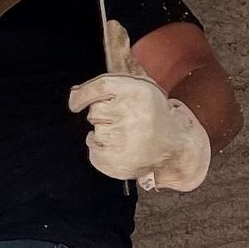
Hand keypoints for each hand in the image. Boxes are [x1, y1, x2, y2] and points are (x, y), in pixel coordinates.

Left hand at [67, 71, 210, 190]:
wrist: (173, 146)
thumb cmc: (152, 115)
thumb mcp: (140, 90)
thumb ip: (110, 87)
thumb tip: (74, 94)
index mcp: (137, 92)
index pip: (100, 87)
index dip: (83, 95)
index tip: (75, 103)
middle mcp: (131, 114)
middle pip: (95, 111)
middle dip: (104, 115)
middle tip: (125, 120)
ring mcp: (123, 139)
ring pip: (95, 132)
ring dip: (105, 133)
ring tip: (127, 136)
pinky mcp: (117, 160)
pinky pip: (93, 150)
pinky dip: (100, 150)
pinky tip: (119, 148)